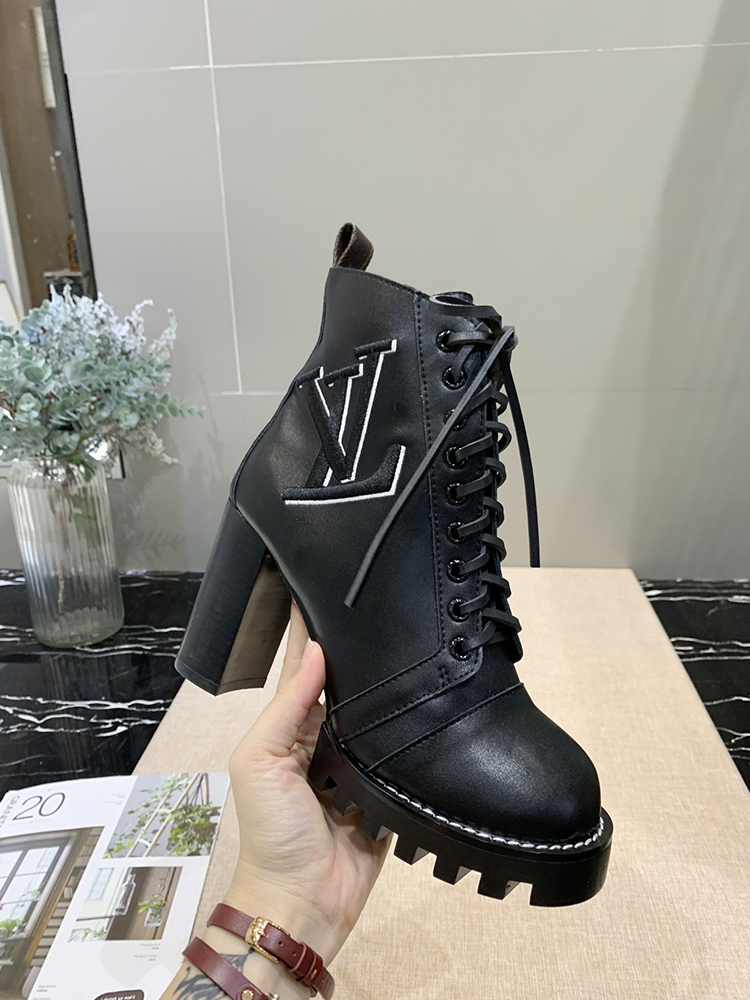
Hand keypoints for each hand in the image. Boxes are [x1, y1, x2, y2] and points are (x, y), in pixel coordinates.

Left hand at [224, 604, 391, 962]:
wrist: (306, 902)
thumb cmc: (272, 829)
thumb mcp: (259, 761)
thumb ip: (285, 708)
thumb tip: (315, 651)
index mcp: (291, 727)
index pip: (304, 670)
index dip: (314, 633)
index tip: (331, 588)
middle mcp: (325, 738)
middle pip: (347, 687)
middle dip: (361, 654)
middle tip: (389, 607)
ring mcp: (360, 763)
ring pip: (378, 714)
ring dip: (392, 686)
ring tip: (417, 638)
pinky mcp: (389, 789)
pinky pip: (403, 752)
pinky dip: (415, 729)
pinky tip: (435, 694)